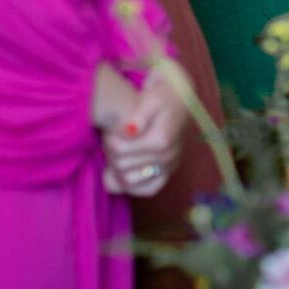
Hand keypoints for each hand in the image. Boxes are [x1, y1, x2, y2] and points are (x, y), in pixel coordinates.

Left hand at [101, 65, 190, 196]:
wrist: (180, 100)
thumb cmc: (163, 97)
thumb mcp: (150, 98)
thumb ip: (138, 115)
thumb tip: (130, 131)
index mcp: (161, 140)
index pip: (119, 150)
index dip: (108, 139)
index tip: (111, 130)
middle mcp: (168, 157)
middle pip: (121, 166)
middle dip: (111, 153)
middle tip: (113, 139)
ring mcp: (169, 167)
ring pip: (128, 181)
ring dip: (117, 168)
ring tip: (120, 152)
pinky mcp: (168, 174)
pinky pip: (146, 191)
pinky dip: (130, 186)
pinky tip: (123, 173)